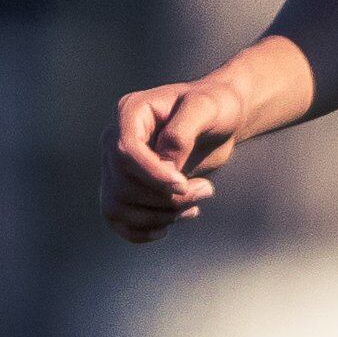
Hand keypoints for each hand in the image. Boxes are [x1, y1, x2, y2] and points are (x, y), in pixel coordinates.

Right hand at [104, 78, 263, 241]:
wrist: (222, 120)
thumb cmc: (216, 106)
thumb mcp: (206, 108)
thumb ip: (182, 132)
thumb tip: (165, 164)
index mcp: (130, 113)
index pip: (124, 152)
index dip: (151, 175)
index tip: (183, 184)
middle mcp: (116, 140)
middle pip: (122, 185)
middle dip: (165, 198)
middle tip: (206, 190)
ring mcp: (117, 167)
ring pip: (118, 207)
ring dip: (161, 216)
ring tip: (196, 202)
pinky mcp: (125, 189)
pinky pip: (118, 220)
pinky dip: (143, 230)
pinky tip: (172, 223)